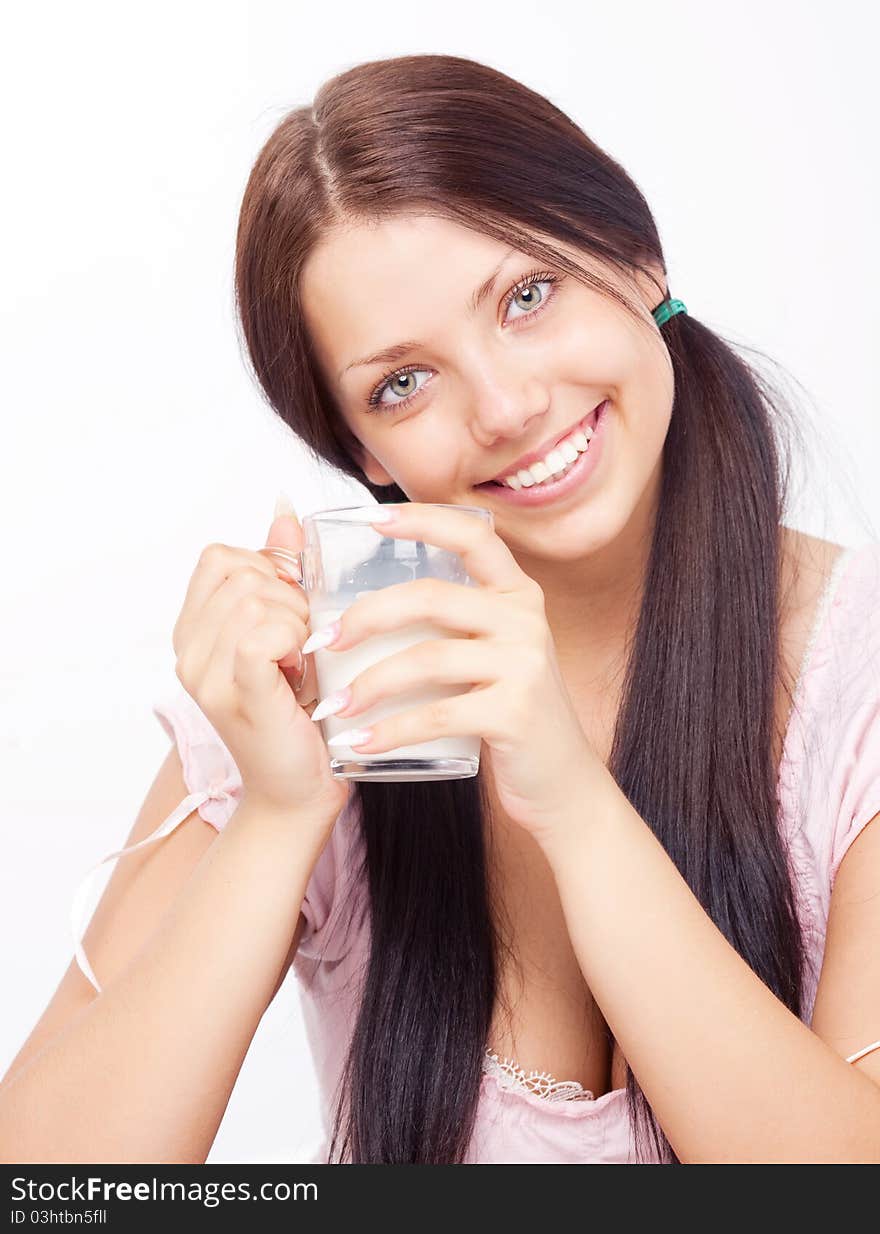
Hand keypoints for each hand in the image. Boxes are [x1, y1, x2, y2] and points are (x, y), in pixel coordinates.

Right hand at [171, 503, 349, 823]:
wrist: (297, 791)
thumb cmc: (300, 713)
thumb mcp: (291, 631)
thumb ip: (282, 571)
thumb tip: (286, 511)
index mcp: (194, 630)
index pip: (221, 557)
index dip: (268, 572)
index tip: (290, 614)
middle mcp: (188, 649)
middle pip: (243, 574)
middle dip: (289, 600)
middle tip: (301, 649)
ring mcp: (205, 674)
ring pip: (256, 599)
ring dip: (297, 625)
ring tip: (300, 665)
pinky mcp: (236, 694)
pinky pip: (261, 633)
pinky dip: (293, 645)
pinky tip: (298, 675)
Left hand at [307, 502, 596, 841]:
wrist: (562, 783)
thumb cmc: (510, 714)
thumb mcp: (495, 654)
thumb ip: (455, 624)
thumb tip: (371, 605)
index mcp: (517, 595)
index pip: (472, 537)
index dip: (422, 520)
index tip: (370, 517)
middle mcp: (525, 620)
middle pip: (431, 598)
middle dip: (367, 617)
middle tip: (323, 640)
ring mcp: (524, 665)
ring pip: (426, 659)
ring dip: (369, 684)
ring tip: (333, 707)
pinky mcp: (514, 713)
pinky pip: (436, 714)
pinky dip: (390, 730)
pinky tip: (360, 742)